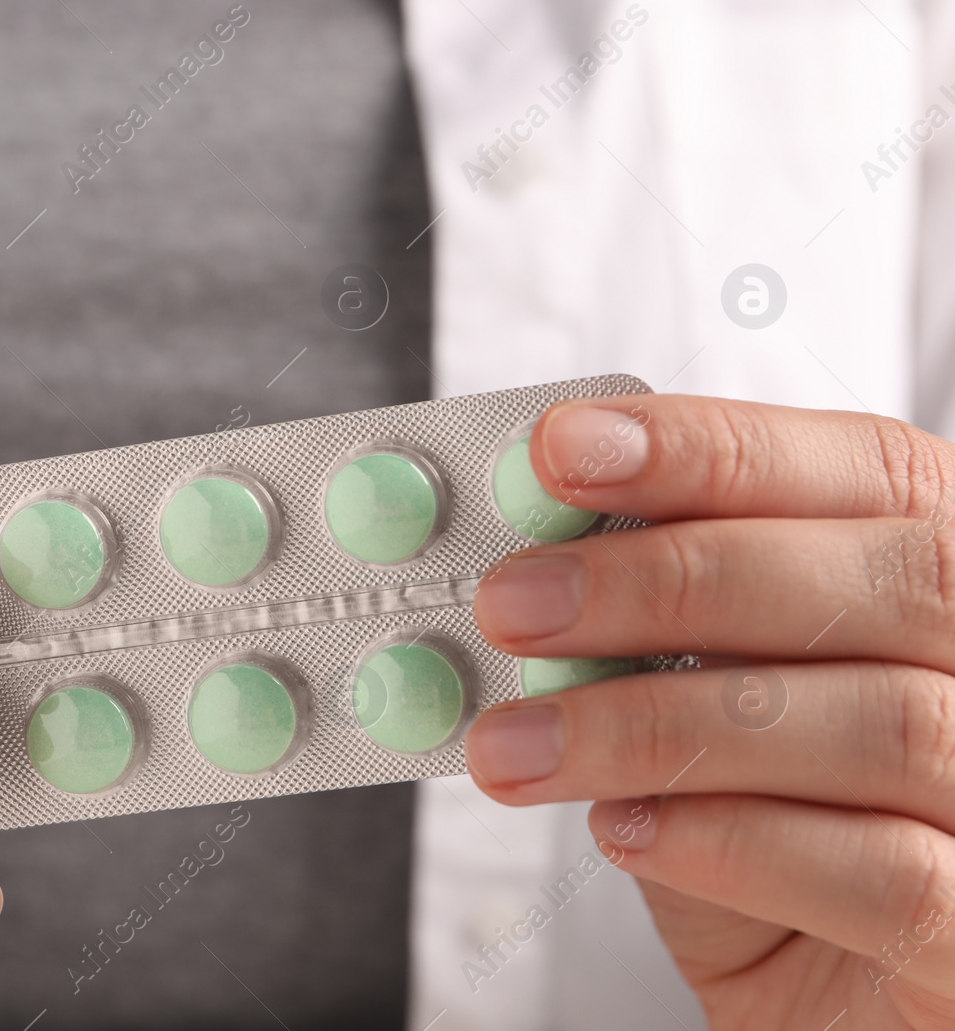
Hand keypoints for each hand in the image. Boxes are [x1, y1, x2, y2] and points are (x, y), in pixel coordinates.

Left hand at [466, 395, 954, 1028]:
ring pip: (879, 723)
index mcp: (945, 580)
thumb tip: (533, 569)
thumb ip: (654, 639)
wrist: (837, 1013)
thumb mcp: (708, 711)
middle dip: (667, 579)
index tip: (562, 450)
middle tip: (513, 602)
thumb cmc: (778, 843)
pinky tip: (626, 831)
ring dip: (657, 725)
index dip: (707, 450)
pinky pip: (889, 876)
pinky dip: (732, 841)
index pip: (863, 471)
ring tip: (519, 744)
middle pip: (887, 578)